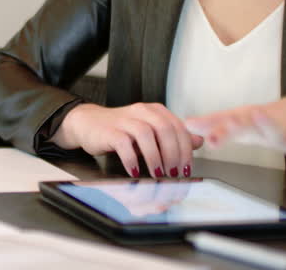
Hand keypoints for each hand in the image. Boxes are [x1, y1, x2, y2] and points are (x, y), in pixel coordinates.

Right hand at [52, 102, 203, 178]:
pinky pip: (124, 144)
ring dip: (155, 158)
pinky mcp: (110, 130)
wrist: (87, 124)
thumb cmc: (121, 131)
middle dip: (173, 154)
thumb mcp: (150, 133)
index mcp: (155, 111)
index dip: (185, 149)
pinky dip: (132, 159)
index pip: (178, 127)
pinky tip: (134, 171)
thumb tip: (198, 141)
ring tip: (158, 174)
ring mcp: (125, 119)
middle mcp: (142, 111)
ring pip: (146, 134)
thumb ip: (173, 136)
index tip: (186, 168)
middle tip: (174, 173)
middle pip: (165, 129)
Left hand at [184, 91, 285, 159]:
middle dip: (229, 129)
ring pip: (275, 128)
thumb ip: (216, 124)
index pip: (222, 122)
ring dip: (266, 122)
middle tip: (214, 136)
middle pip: (244, 124)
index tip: (187, 126)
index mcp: (246, 121)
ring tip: (257, 115)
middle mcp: (262, 123)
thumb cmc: (272, 120)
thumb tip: (187, 124)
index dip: (206, 126)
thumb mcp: (243, 123)